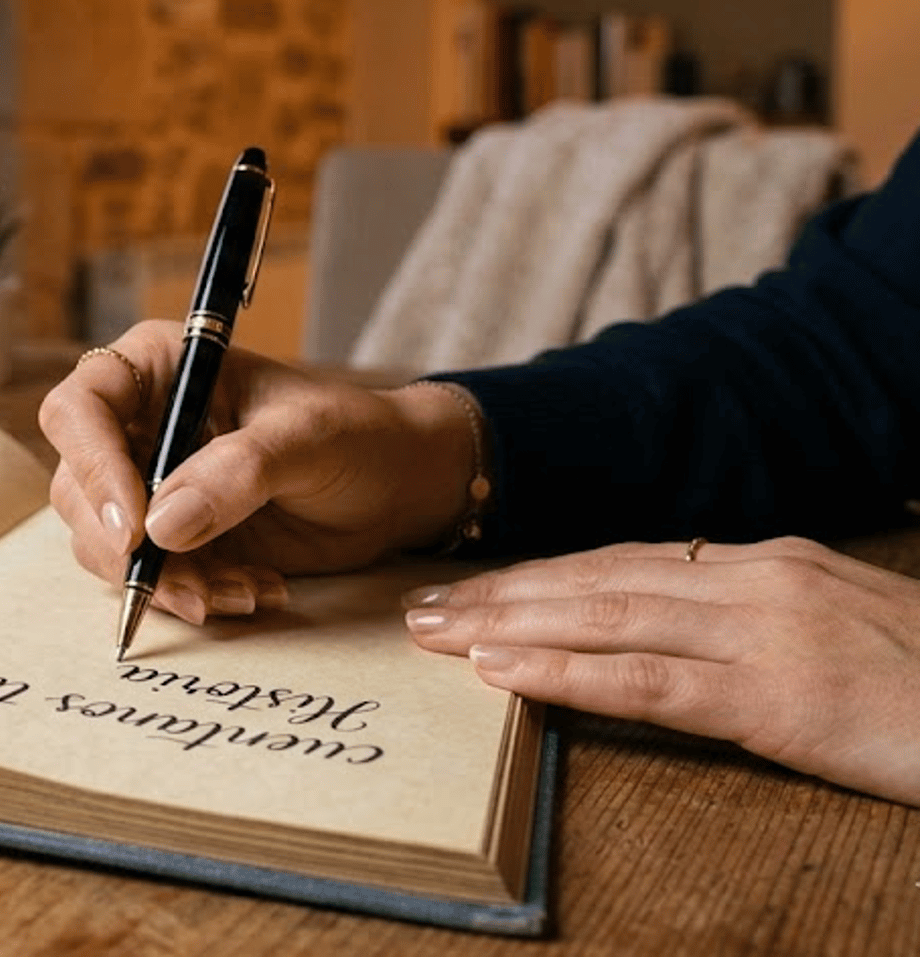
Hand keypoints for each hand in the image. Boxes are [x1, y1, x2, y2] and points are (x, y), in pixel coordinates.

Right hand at [38, 320, 479, 623]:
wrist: (398, 487)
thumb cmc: (357, 436)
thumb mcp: (305, 440)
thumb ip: (236, 474)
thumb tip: (161, 527)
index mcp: (159, 370)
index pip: (80, 410)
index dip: (94, 468)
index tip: (135, 529)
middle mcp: (140, 426)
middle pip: (78, 489)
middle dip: (126, 548)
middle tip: (188, 585)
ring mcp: (151, 487)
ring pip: (105, 545)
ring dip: (166, 582)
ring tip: (243, 592)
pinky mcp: (173, 539)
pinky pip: (151, 578)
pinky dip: (194, 597)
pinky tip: (256, 593)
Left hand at [404, 537, 919, 806]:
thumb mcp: (840, 630)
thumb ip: (757, 618)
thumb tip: (674, 623)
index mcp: (772, 562)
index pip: (629, 559)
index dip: (541, 573)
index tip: (472, 586)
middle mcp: (759, 579)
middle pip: (599, 576)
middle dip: (500, 590)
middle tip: (417, 604)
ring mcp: (766, 633)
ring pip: (606, 615)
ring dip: (507, 622)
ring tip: (433, 630)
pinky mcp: (775, 698)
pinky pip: (646, 681)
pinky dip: (565, 672)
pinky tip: (501, 671)